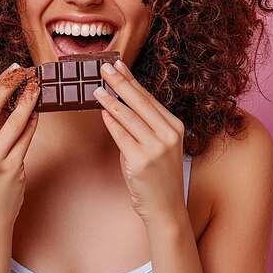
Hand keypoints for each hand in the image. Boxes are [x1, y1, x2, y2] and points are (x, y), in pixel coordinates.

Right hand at [0, 65, 39, 230]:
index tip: (13, 69)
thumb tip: (8, 94)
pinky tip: (38, 113)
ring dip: (28, 100)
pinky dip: (33, 123)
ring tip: (37, 88)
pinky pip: (25, 138)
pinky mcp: (10, 168)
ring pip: (15, 120)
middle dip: (14, 84)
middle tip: (28, 72)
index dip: (0, 82)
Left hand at [93, 59, 186, 226]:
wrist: (165, 208)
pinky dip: (110, 121)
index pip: (149, 97)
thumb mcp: (157, 145)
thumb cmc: (158, 175)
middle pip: (139, 101)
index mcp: (175, 126)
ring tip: (97, 88)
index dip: (131, 79)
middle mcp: (168, 134)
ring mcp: (156, 147)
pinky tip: (102, 111)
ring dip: (109, 100)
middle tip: (104, 67)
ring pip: (128, 116)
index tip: (118, 65)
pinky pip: (121, 135)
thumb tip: (118, 100)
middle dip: (120, 81)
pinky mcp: (141, 160)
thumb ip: (143, 124)